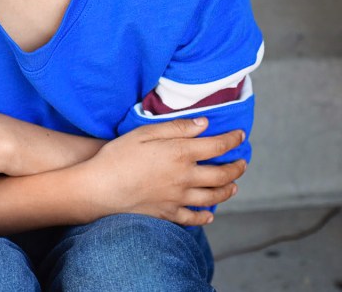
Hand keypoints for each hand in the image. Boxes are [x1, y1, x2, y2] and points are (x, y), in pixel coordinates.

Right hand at [78, 117, 246, 226]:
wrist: (99, 189)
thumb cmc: (117, 156)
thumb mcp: (144, 133)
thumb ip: (176, 128)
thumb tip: (203, 124)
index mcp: (180, 153)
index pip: (217, 146)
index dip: (232, 139)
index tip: (240, 135)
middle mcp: (185, 177)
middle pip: (222, 174)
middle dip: (237, 167)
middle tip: (242, 163)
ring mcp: (178, 198)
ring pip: (213, 197)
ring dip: (228, 190)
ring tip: (233, 186)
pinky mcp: (167, 214)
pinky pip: (193, 218)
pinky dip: (205, 217)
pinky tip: (210, 215)